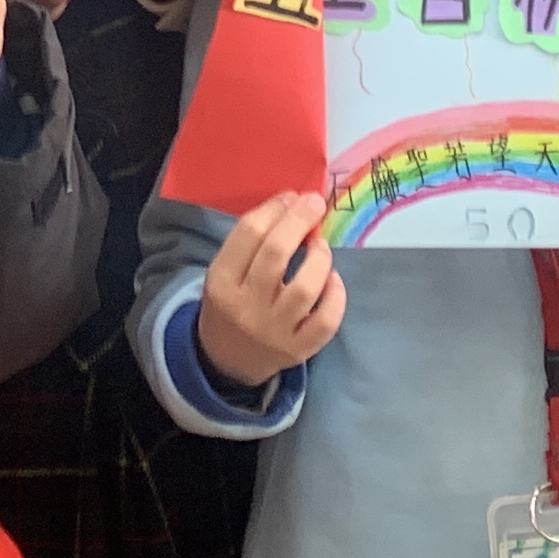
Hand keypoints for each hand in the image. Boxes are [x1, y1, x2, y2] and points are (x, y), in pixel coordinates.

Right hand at [197, 192, 345, 388]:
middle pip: (276, 254)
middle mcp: (246, 306)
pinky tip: (334, 280)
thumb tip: (293, 205)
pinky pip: (325, 322)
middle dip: (299, 221)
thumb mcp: (225, 272)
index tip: (291, 197)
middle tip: (315, 203)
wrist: (228, 360)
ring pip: (304, 288)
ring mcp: (274, 331)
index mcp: (222, 281)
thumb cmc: (231, 303)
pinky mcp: (298, 350)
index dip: (275, 209)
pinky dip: (336, 297)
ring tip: (321, 245)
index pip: (249, 234)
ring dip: (319, 257)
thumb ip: (251, 243)